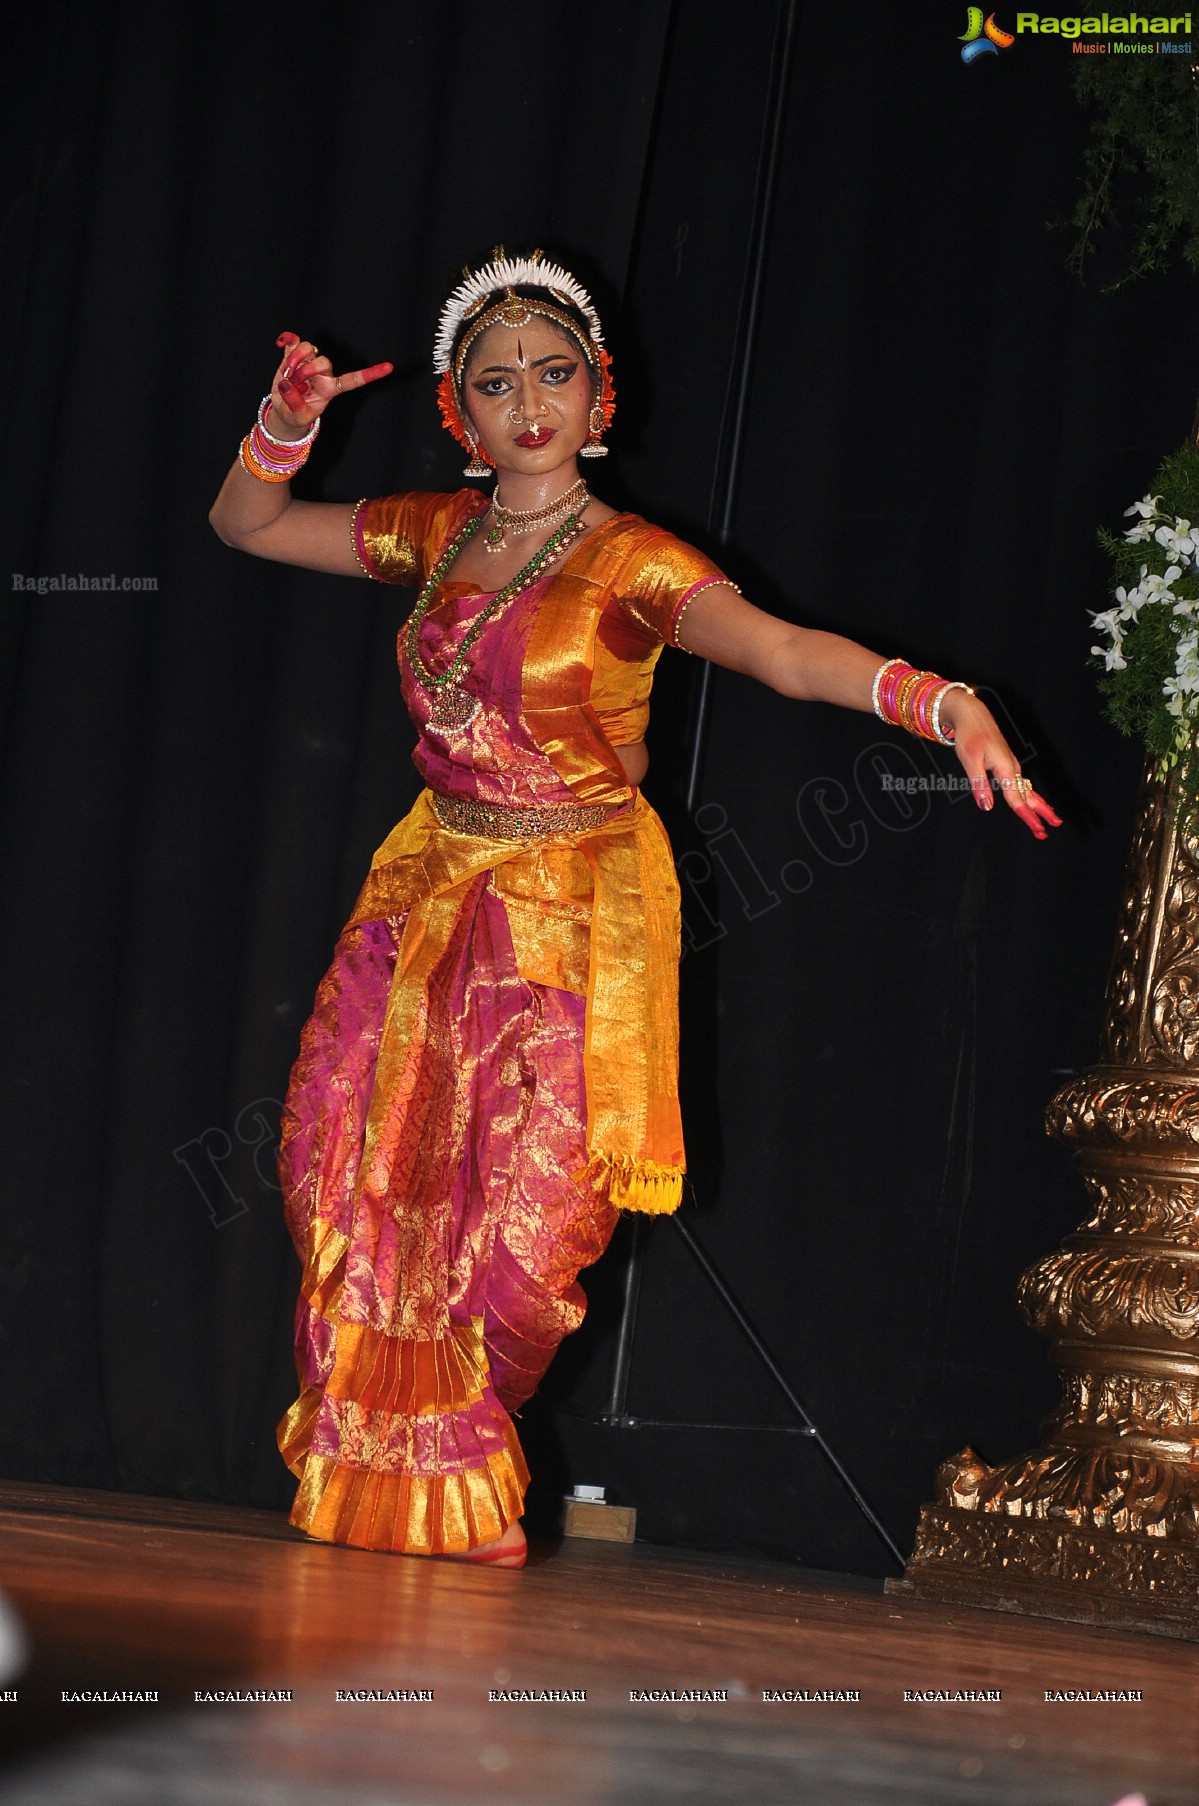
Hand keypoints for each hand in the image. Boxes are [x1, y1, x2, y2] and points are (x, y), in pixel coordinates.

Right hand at [268, 330, 392, 437]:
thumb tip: (286, 385)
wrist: (283, 409)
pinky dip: (288, 339)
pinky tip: (280, 342)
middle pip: (323, 361)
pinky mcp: (294, 355)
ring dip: (294, 359)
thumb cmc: (296, 415)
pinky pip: (294, 340)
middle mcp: (323, 373)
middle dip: (305, 370)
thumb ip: (295, 403)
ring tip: (286, 375)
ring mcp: (308, 362)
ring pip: (308, 348)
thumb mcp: (298, 417)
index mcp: (331, 389)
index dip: (370, 374)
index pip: (353, 380)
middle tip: (294, 383)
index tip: (389, 367)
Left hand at [940, 689, 1061, 840]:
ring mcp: (1011, 765)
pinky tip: (1031, 801)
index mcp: (1005, 768)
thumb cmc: (970, 736)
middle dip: (1039, 813)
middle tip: (1050, 829)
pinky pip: (1022, 783)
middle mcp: (1012, 768)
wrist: (973, 714)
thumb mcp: (970, 760)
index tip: (1038, 829)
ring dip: (1037, 806)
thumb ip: (979, 784)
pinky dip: (1030, 795)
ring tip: (1048, 819)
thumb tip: (987, 806)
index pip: (1016, 798)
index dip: (1026, 816)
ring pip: (1027, 789)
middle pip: (1029, 795)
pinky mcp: (1007, 764)